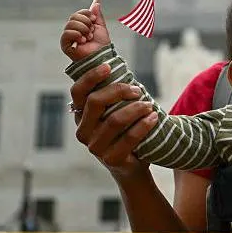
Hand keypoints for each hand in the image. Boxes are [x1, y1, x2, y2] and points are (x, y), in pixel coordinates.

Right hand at [60, 3, 111, 61]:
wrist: (101, 56)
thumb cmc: (101, 44)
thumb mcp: (100, 27)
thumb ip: (97, 16)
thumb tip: (96, 4)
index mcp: (80, 26)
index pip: (78, 13)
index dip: (85, 13)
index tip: (94, 18)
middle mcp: (73, 30)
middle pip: (74, 17)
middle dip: (85, 22)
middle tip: (92, 30)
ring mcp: (68, 37)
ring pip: (70, 24)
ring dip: (83, 29)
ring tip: (88, 37)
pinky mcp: (65, 45)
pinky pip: (66, 33)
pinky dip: (76, 35)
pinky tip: (83, 41)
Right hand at [70, 63, 157, 179]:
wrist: (132, 167)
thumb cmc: (124, 131)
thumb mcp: (115, 111)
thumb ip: (113, 94)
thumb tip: (117, 65)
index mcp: (81, 116)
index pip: (78, 92)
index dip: (90, 77)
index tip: (108, 66)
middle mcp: (83, 131)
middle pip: (95, 102)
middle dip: (119, 90)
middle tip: (137, 90)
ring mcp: (95, 147)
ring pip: (114, 120)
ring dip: (136, 108)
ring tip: (149, 105)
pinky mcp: (111, 159)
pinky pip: (129, 138)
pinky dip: (143, 125)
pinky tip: (153, 117)